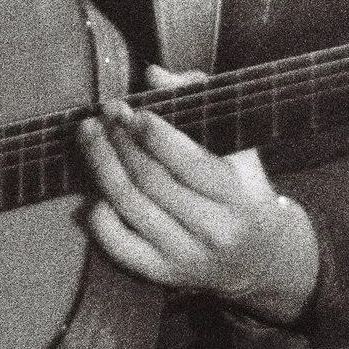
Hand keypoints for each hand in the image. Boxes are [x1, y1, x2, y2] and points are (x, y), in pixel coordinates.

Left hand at [77, 65, 320, 323]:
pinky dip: (100, 214)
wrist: (258, 259)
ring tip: (90, 135)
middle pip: (151, 181)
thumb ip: (199, 101)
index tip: (133, 111)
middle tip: (105, 114)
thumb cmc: (241, 188)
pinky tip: (95, 190)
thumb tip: (152, 74)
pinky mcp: (162, 274)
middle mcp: (214, 231)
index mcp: (238, 196)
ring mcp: (185, 256)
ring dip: (102, 165)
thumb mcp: (237, 146)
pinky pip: (118, 243)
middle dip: (121, 142)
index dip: (155, 135)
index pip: (190, 164)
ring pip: (129, 206)